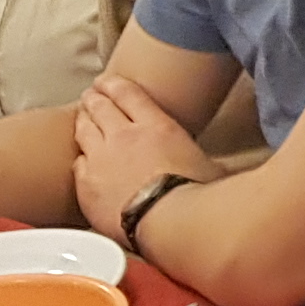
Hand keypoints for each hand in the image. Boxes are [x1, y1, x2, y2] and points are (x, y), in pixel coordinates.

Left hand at [69, 77, 211, 245]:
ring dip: (82, 120)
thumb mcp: (212, 168)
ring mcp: (101, 159)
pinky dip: (80, 158)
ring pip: (83, 130)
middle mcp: (124, 136)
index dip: (114, 84)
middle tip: (91, 95)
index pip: (128, 93)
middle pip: (100, 106)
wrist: (168, 224)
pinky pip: (77, 164)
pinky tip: (82, 159)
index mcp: (157, 126)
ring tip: (81, 117)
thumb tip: (227, 167)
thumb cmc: (196, 197)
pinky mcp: (87, 184)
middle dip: (94, 98)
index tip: (107, 81)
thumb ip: (207, 160)